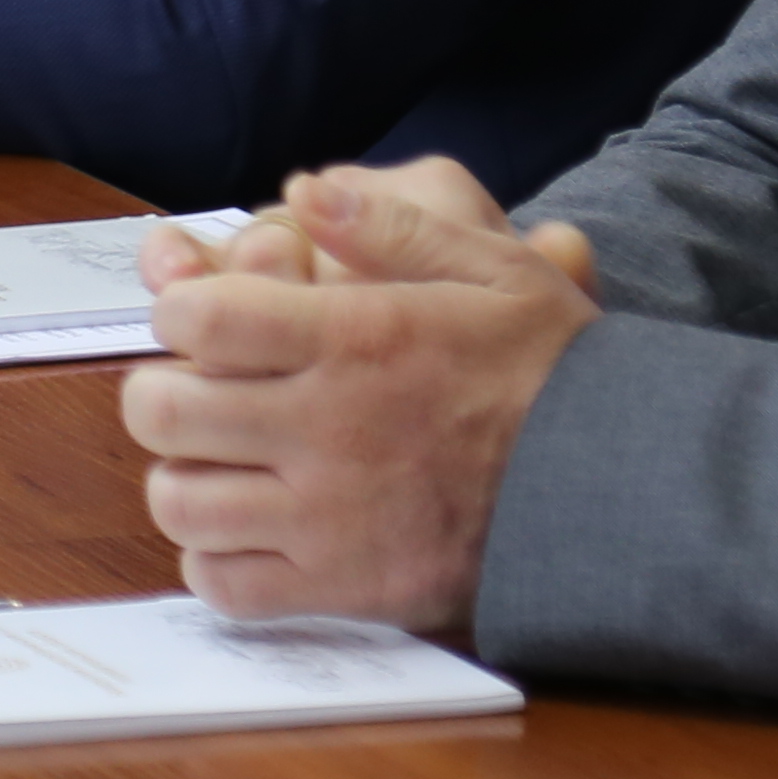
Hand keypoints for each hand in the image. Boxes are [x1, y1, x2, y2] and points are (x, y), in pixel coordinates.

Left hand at [117, 159, 602, 631]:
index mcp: (355, 339)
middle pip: (165, 409)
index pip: (200, 317)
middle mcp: (326, 427)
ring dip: (182, 477)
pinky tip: (248, 531)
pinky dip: (216, 559)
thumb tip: (304, 190)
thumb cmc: (553, 374)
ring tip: (216, 463)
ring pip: (181, 500)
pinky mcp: (342, 588)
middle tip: (191, 391)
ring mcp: (328, 517)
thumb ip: (391, 228)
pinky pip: (225, 585)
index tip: (203, 319)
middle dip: (162, 392)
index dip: (182, 311)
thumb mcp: (494, 268)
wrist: (615, 490)